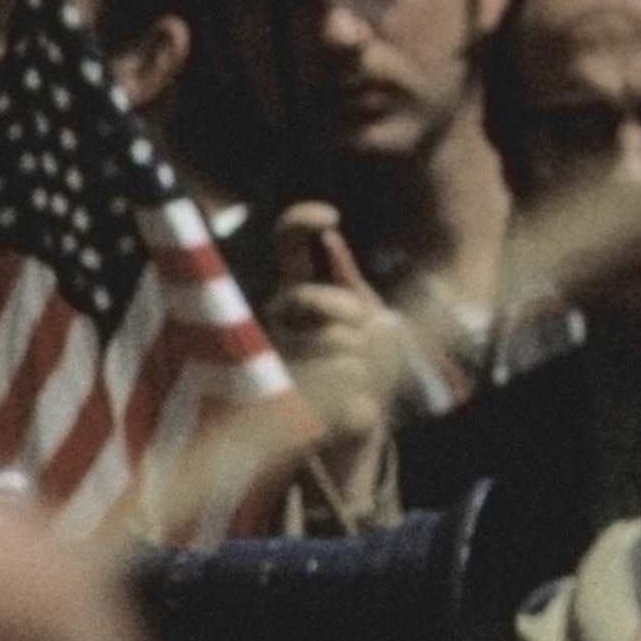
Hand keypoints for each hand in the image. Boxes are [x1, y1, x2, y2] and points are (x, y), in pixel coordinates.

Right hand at [256, 207, 405, 466]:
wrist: (357, 423)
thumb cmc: (361, 357)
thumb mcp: (363, 313)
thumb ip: (343, 277)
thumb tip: (328, 238)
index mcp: (297, 292)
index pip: (286, 243)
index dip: (300, 221)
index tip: (332, 217)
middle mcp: (276, 322)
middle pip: (304, 298)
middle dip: (343, 308)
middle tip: (360, 324)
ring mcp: (276, 362)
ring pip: (333, 345)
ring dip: (363, 359)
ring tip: (359, 373)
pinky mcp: (287, 407)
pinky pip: (341, 386)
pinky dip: (362, 393)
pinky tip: (354, 401)